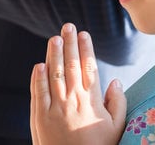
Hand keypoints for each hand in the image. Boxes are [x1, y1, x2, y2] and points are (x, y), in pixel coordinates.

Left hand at [30, 23, 125, 144]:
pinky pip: (38, 93)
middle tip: (68, 26)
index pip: (88, 67)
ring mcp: (54, 108)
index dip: (86, 48)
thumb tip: (115, 82)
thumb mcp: (116, 129)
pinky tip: (39, 64)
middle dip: (69, 43)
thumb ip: (117, 104)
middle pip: (70, 65)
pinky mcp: (39, 118)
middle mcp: (72, 100)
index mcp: (91, 101)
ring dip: (53, 54)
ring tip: (54, 38)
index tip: (84, 34)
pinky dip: (37, 77)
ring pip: (53, 74)